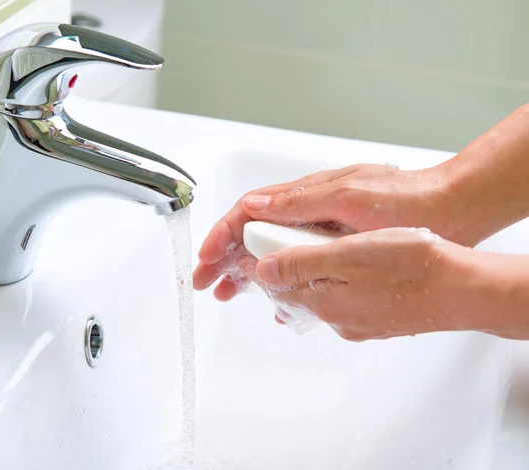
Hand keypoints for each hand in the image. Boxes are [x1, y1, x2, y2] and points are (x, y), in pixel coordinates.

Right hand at [193, 164, 454, 300]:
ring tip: (230, 292)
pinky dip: (280, 279)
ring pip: (271, 249)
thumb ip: (301, 202)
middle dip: (225, 257)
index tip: (206, 259)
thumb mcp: (348, 197)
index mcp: (305, 196)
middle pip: (253, 232)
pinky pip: (297, 262)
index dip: (222, 235)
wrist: (448, 210)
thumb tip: (255, 206)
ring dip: (247, 270)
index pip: (248, 211)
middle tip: (209, 282)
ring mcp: (319, 229)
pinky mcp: (334, 246)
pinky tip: (276, 297)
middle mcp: (307, 211)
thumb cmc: (406, 198)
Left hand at [252, 227, 467, 340]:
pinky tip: (350, 273)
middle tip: (279, 251)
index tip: (255, 251)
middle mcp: (339, 320)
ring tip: (312, 257)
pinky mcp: (382, 321)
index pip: (278, 286)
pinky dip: (340, 287)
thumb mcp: (345, 255)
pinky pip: (349, 303)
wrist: (460, 289)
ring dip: (314, 281)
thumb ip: (301, 263)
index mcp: (324, 302)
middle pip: (299, 296)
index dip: (264, 265)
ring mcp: (362, 324)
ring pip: (324, 300)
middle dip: (286, 275)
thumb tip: (263, 270)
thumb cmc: (408, 267)